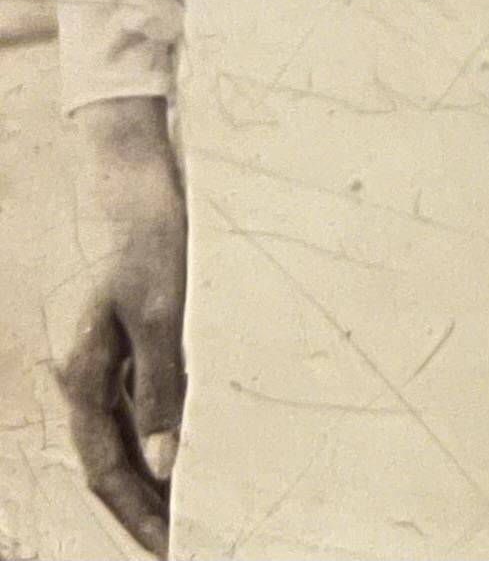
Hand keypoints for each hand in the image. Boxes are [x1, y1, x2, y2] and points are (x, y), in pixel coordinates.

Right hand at [55, 96, 184, 556]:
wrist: (136, 174)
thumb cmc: (147, 236)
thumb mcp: (161, 312)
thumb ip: (160, 387)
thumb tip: (166, 462)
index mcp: (85, 375)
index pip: (106, 469)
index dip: (139, 515)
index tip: (171, 549)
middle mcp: (89, 375)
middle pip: (114, 461)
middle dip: (147, 507)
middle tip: (185, 543)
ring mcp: (107, 359)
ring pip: (128, 436)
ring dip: (157, 475)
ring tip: (194, 511)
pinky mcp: (130, 339)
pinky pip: (142, 404)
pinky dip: (164, 434)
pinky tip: (193, 448)